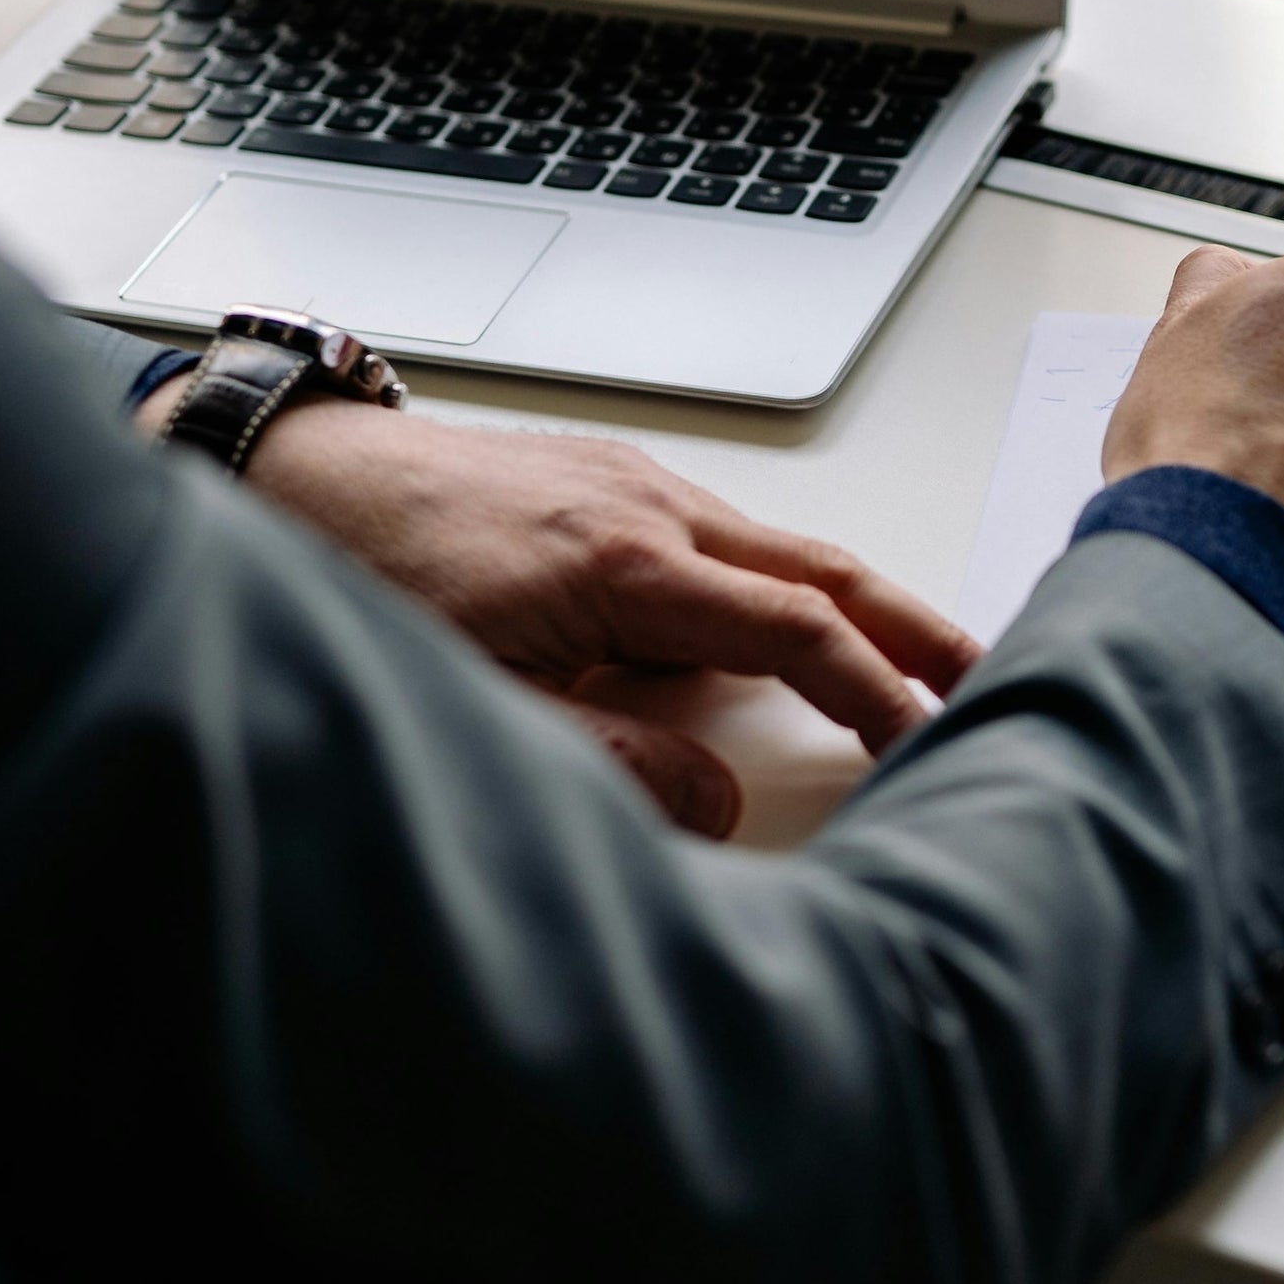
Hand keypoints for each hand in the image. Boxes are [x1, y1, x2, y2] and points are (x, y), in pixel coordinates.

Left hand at [139, 384, 978, 833]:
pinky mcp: (609, 480)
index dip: (876, 692)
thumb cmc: (371, 584)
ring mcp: (635, 482)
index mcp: (628, 566)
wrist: (293, 478)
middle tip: (990, 674)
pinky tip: (779, 628)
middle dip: (916, 628)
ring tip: (912, 662)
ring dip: (855, 602)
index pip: (799, 630)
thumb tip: (720, 805)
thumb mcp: (486, 706)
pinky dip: (783, 582)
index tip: (930, 740)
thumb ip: (611, 762)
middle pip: (824, 569)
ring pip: (779, 548)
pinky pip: (726, 536)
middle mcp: (650, 505)